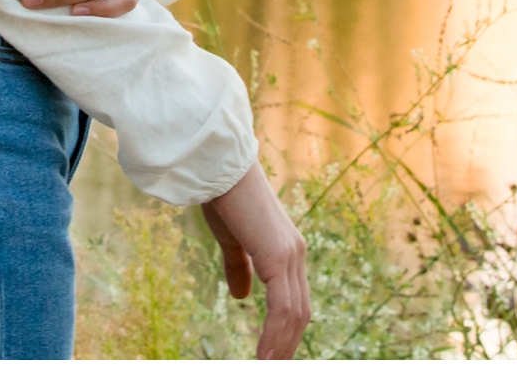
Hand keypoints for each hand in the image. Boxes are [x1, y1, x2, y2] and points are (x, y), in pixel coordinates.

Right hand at [202, 164, 310, 358]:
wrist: (216, 166)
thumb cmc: (220, 195)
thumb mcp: (230, 239)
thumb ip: (238, 266)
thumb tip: (240, 298)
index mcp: (287, 249)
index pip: (294, 300)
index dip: (286, 330)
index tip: (274, 354)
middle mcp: (296, 253)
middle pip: (300, 313)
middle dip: (287, 345)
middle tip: (271, 367)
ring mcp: (290, 255)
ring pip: (294, 315)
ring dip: (281, 347)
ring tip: (266, 368)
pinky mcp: (277, 257)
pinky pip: (281, 308)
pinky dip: (274, 336)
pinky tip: (263, 356)